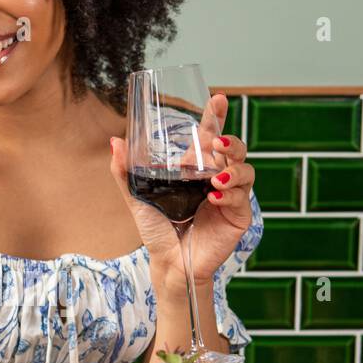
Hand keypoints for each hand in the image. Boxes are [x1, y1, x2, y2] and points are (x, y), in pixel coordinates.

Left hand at [109, 93, 255, 285]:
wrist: (168, 263)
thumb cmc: (157, 231)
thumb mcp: (138, 197)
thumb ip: (125, 171)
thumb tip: (116, 140)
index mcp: (197, 169)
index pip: (212, 137)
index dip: (217, 117)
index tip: (217, 99)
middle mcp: (216, 178)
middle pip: (235, 150)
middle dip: (231, 141)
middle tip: (217, 142)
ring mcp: (230, 197)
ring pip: (245, 171)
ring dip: (233, 168)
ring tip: (215, 176)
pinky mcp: (237, 217)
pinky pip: (241, 199)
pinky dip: (229, 194)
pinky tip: (213, 196)